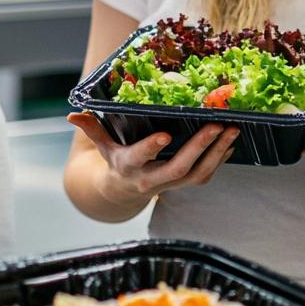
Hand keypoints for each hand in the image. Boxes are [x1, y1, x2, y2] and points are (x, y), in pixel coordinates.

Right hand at [68, 112, 237, 203]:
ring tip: (232, 130)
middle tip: (216, 125)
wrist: (125, 192)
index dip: (151, 148)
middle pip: (178, 168)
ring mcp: (171, 185)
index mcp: (130, 166)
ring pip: (198, 175)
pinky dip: (221, 158)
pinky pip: (206, 175)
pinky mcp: (185, 184)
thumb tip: (72, 114)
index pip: (140, 157)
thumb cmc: (116, 161)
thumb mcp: (103, 146)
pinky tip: (232, 142)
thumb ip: (93, 129)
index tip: (164, 135)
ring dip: (217, 153)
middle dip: (199, 147)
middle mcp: (152, 179)